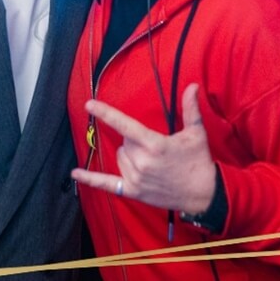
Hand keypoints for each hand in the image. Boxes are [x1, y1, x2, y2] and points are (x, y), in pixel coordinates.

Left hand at [71, 83, 216, 213]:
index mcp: (154, 144)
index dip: (106, 113)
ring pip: (120, 157)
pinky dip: (91, 180)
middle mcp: (142, 161)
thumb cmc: (199, 161)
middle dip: (136, 141)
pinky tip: (75, 174)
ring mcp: (136, 178)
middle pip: (125, 141)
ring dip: (129, 156)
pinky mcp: (133, 192)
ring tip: (152, 162)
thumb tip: (192, 85)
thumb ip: (190, 109)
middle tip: (156, 149)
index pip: (125, 125)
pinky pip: (107, 184)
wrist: (204, 195)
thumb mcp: (196, 134)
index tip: (89, 103)